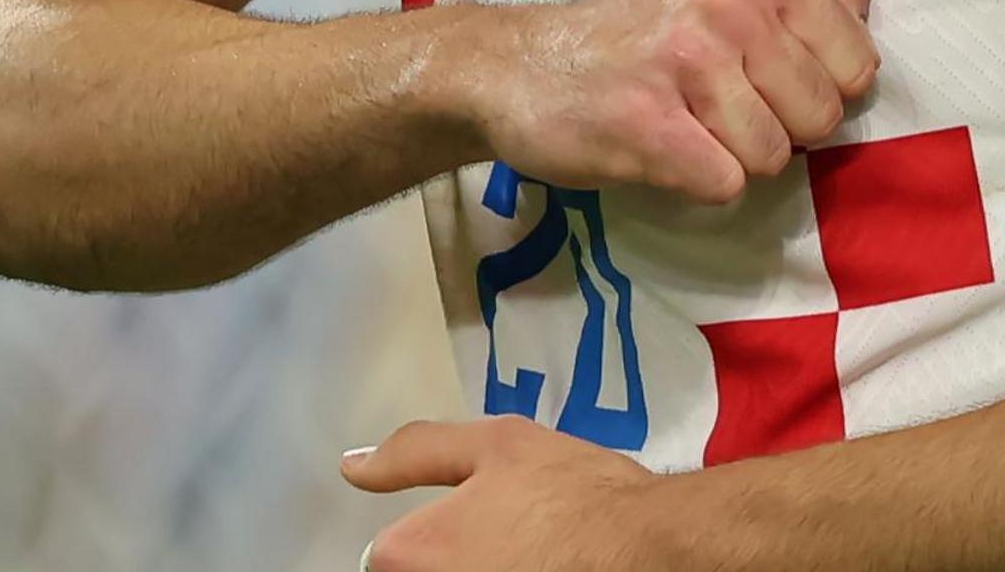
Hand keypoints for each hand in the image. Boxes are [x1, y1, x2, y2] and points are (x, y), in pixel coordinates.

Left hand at [346, 418, 693, 571]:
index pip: (387, 558)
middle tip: (513, 546)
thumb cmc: (572, 492)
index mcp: (409, 554)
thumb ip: (415, 452)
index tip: (477, 531)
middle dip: (458, 563)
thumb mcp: (496, 444)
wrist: (650, 548)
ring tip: (533, 560)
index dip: (433, 539)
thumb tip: (354, 468)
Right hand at [457, 0, 877, 203]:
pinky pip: (724, 184)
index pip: (858, 62)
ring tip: (684, 124)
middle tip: (718, 107)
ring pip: (773, 157)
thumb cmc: (637, 34)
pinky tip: (659, 148)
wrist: (516, 66)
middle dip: (778, 129)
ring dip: (732, 158)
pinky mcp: (649, 122)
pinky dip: (695, 183)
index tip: (766, 80)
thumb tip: (868, 1)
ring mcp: (687, 60)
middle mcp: (728, 1)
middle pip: (821, 117)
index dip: (819, 90)